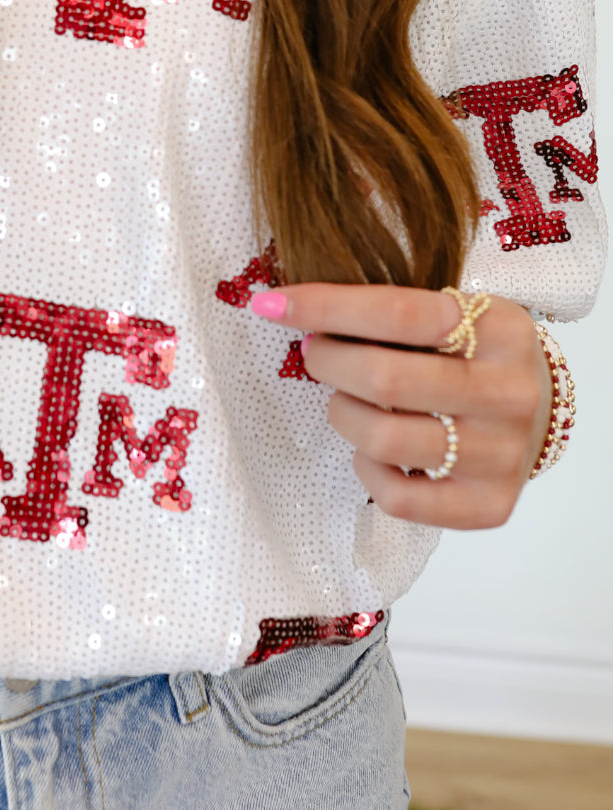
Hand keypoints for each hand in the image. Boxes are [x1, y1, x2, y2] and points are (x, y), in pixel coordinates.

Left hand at [250, 284, 553, 528]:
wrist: (538, 410)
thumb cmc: (470, 352)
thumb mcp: (452, 313)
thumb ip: (391, 313)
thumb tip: (291, 308)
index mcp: (500, 328)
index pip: (398, 313)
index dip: (326, 306)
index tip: (271, 304)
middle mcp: (510, 392)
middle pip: (386, 379)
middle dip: (328, 361)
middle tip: (314, 353)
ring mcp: (503, 454)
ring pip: (385, 440)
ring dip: (343, 413)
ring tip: (344, 400)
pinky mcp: (491, 505)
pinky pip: (400, 498)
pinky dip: (367, 470)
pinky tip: (371, 450)